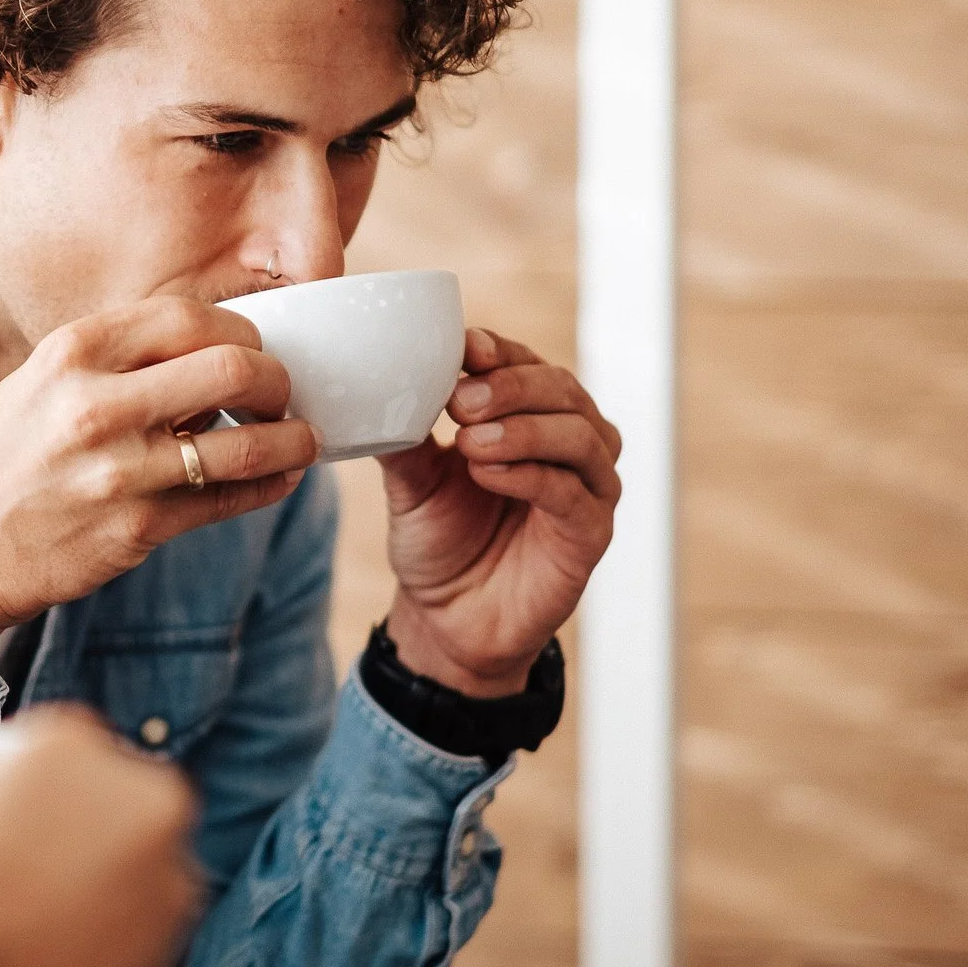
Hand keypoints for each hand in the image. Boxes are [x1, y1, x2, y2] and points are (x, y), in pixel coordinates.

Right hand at [0, 297, 318, 652]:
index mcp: (71, 353)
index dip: (240, 329)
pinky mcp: (138, 528)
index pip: (190, 316)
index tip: (250, 347)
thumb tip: (205, 356)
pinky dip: (269, 486)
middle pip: (234, 368)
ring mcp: (119, 470)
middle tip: (279, 393)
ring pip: (247, 443)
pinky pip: (230, 500)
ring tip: (299, 439)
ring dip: (291, 439)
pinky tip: (278, 479)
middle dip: (276, 379)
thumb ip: (115, 363)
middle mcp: (95, 404)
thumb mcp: (38, 385)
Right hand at [0, 706, 203, 966]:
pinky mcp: (178, 957)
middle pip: (104, 799)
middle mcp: (140, 801)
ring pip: (128, 863)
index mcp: (67, 749)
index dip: (19, 783)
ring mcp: (169, 883)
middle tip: (14, 868)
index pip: (54, 744)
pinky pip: (136, 926)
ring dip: (92, 882)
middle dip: (69, 827)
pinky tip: (52, 961)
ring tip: (28, 925)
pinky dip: (106, 937)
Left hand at [377, 327, 620, 696]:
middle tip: (460, 401)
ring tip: (470, 440)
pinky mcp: (591, 534)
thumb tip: (377, 388)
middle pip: (562, 390)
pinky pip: (573, 494)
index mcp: (528, 416)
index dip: (500, 351)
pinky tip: (489, 473)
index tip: (464, 347)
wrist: (448, 619)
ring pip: (580, 436)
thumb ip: (404, 435)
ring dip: (524, 429)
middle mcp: (569, 444)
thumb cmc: (438, 541)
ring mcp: (587, 488)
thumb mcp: (411, 481)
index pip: (526, 363)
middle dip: (511, 387)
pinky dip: (532, 476)